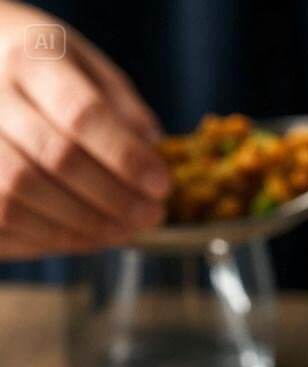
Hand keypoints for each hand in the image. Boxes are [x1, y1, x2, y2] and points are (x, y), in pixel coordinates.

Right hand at [0, 3, 169, 258]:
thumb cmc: (43, 69)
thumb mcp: (87, 66)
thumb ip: (121, 105)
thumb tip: (152, 148)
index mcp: (30, 58)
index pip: (81, 113)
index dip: (126, 157)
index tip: (162, 186)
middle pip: (56, 158)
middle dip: (114, 198)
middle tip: (151, 216)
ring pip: (21, 193)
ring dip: (83, 224)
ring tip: (124, 232)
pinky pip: (1, 217)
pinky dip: (48, 236)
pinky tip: (85, 237)